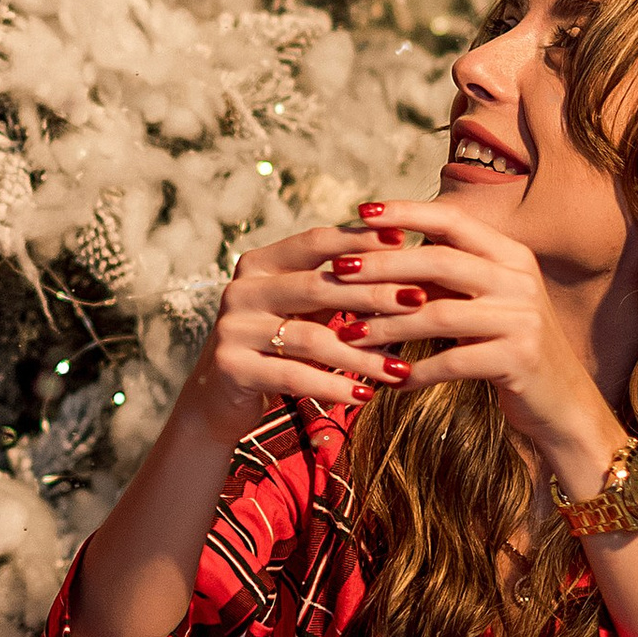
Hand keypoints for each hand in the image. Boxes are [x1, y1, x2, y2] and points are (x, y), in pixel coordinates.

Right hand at [181, 221, 433, 438]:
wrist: (220, 397)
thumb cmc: (275, 346)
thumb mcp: (302, 309)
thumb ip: (337, 284)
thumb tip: (404, 258)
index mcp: (259, 264)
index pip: (315, 242)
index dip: (360, 239)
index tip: (407, 239)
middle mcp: (241, 289)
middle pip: (317, 285)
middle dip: (372, 293)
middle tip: (418, 301)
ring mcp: (232, 327)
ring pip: (310, 337)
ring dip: (361, 355)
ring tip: (400, 367)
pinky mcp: (231, 366)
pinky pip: (293, 375)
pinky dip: (333, 385)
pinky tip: (364, 395)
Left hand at [339, 197, 622, 480]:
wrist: (564, 404)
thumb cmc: (510, 349)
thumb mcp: (484, 304)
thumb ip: (446, 279)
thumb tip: (380, 254)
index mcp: (511, 255)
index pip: (452, 220)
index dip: (406, 213)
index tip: (361, 212)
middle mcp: (520, 279)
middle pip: (438, 262)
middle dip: (383, 265)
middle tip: (338, 271)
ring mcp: (522, 319)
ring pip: (437, 313)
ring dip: (386, 324)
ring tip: (347, 332)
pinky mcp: (518, 359)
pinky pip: (452, 361)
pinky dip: (416, 371)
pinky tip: (388, 379)